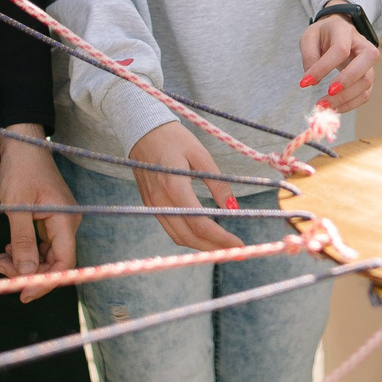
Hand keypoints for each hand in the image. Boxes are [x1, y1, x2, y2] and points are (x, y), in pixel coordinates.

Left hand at [0, 125, 77, 301]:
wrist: (21, 143)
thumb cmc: (20, 168)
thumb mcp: (16, 206)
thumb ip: (22, 241)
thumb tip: (26, 274)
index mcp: (65, 219)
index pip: (63, 263)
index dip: (45, 282)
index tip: (22, 294)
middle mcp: (67, 223)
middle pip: (54, 262)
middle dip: (28, 271)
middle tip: (0, 267)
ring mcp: (59, 221)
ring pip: (45, 255)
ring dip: (23, 262)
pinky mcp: (50, 219)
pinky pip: (41, 244)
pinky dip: (24, 250)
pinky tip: (7, 249)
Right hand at [128, 122, 242, 251]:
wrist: (141, 130)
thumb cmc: (173, 138)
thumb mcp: (200, 154)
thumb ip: (217, 182)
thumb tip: (233, 207)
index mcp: (175, 187)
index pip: (200, 223)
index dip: (221, 238)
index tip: (239, 245)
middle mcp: (161, 201)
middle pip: (188, 237)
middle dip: (213, 248)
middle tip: (236, 251)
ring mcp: (153, 205)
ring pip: (177, 236)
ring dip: (201, 246)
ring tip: (222, 247)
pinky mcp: (150, 204)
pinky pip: (170, 228)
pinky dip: (188, 236)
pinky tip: (203, 234)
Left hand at [301, 14, 377, 112]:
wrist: (337, 32)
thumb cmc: (322, 35)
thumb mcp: (309, 37)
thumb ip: (309, 55)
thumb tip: (311, 79)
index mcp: (345, 31)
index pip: (340, 49)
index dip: (324, 68)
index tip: (305, 82)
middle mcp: (362, 45)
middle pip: (366, 61)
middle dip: (347, 80)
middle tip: (327, 93)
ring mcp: (368, 62)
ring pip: (367, 81)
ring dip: (346, 97)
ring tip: (324, 105)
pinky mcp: (368, 76)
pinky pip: (365, 94)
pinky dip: (350, 104)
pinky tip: (333, 108)